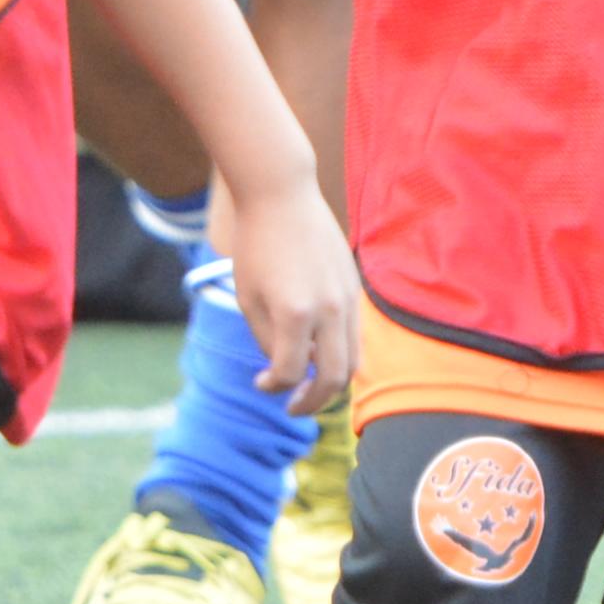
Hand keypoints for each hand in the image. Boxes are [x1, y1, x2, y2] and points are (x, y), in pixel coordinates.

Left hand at [214, 172, 358, 414]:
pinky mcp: (356, 288)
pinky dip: (339, 352)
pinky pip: (355, 334)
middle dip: (313, 402)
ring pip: (354, 361)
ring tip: (307, 387)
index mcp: (295, 312)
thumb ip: (267, 340)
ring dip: (331, 382)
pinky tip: (316, 351)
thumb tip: (285, 372)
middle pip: (335, 378)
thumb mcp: (248, 297)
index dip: (274, 387)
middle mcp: (329, 309)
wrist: (281, 194)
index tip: (261, 384)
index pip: (292, 373)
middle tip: (292, 408)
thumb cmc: (256, 245)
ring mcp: (349, 298)